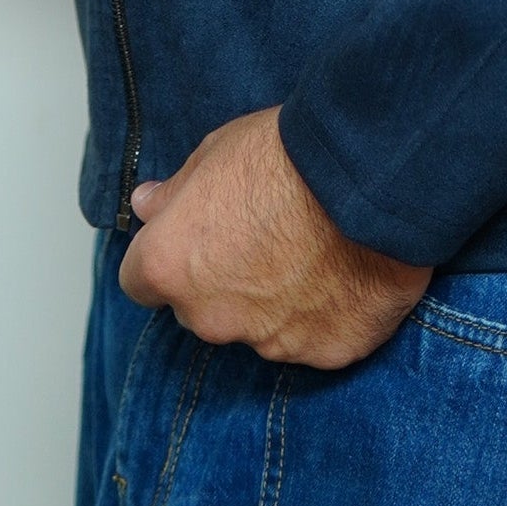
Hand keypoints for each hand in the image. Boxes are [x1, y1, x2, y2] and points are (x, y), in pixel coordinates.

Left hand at [118, 107, 431, 368]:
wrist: (366, 175)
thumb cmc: (284, 154)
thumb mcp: (214, 152)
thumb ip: (175, 193)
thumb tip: (147, 206)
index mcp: (171, 268)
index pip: (140, 282)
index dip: (166, 260)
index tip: (192, 241)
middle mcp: (211, 318)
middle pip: (201, 310)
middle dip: (221, 284)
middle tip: (263, 240)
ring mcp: (270, 342)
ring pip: (260, 329)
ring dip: (275, 302)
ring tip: (314, 252)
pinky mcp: (326, 352)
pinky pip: (317, 339)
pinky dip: (325, 316)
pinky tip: (347, 274)